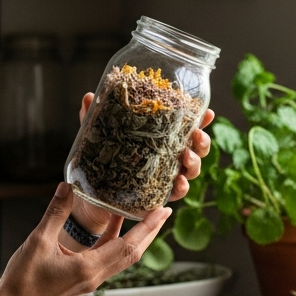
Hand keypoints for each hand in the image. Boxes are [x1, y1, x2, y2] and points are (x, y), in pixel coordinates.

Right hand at [0, 183, 169, 295]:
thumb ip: (56, 212)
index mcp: (88, 268)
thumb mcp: (38, 240)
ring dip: (134, 236)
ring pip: (121, 256)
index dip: (147, 227)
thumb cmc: (23, 279)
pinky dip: (114, 240)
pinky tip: (112, 225)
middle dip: (149, 231)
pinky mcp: (83, 279)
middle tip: (162, 210)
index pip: (128, 246)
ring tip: (143, 214)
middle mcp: (95, 276)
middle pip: (132, 253)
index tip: (162, 211)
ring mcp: (90, 280)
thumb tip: (67, 187)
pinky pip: (107, 258)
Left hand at [69, 94, 215, 231]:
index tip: (207, 112)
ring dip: (195, 162)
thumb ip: (94, 118)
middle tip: (197, 135)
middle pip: (196, 147)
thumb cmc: (100, 162)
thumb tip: (88, 96)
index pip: (185, 126)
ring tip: (186, 156)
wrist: (92, 198)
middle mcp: (168, 156)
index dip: (200, 119)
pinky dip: (181, 187)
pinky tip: (179, 181)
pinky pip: (176, 192)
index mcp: (160, 138)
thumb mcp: (97, 137)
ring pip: (192, 168)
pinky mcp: (159, 195)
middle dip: (202, 140)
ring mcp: (166, 176)